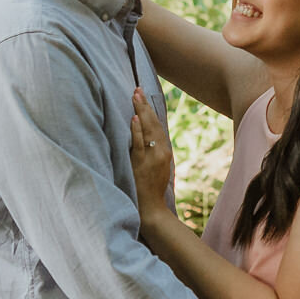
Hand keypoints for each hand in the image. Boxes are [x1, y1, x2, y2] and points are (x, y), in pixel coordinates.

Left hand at [129, 87, 175, 226]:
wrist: (152, 209)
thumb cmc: (152, 190)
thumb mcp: (159, 168)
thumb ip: (155, 153)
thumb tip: (146, 137)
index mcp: (166, 152)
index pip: (158, 125)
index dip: (150, 110)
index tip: (143, 96)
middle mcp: (161, 152)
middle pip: (153, 123)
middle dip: (144, 105)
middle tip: (137, 89)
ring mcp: (151, 158)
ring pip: (147, 130)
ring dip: (140, 112)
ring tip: (134, 96)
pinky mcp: (141, 164)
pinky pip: (139, 144)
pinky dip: (136, 131)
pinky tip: (133, 119)